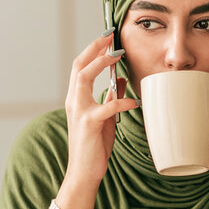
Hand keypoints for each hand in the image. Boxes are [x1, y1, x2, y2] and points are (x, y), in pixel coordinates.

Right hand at [56, 30, 138, 208]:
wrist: (84, 173)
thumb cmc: (93, 146)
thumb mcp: (106, 118)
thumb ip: (111, 98)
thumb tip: (121, 80)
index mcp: (76, 98)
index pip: (80, 67)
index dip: (93, 50)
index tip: (107, 38)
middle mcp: (73, 101)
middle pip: (78, 65)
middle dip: (94, 48)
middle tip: (110, 36)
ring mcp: (79, 111)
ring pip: (84, 77)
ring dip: (101, 63)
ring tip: (118, 55)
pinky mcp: (89, 124)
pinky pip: (107, 106)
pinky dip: (122, 101)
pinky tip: (134, 102)